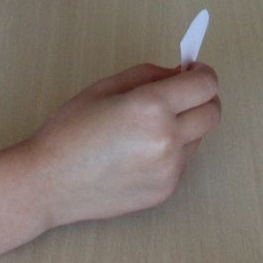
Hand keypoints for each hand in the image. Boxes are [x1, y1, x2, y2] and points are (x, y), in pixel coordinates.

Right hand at [25, 63, 221, 225]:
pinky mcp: (165, 190)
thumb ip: (149, 75)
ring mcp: (169, 169)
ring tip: (149, 129)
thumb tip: (180, 74)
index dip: (203, 75)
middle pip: (213, 112)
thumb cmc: (70, 131)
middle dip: (202, 99)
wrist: (49, 182)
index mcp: (152, 107)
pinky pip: (182, 162)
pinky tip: (139, 153)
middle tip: (181, 95)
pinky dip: (172, 152)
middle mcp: (167, 139)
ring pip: (198, 138)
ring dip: (186, 126)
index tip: (194, 72)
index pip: (205, 85)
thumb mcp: (106, 87)